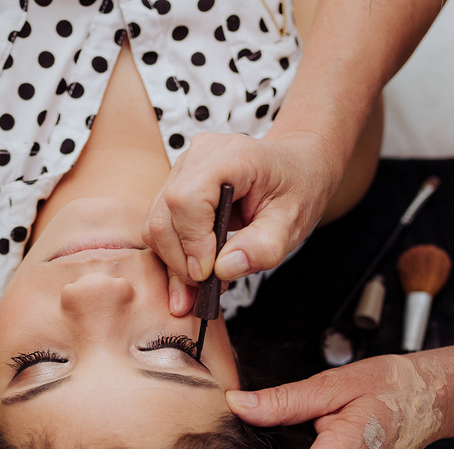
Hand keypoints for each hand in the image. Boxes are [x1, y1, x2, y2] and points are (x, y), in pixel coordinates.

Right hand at [143, 131, 339, 316]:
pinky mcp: (176, 184)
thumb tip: (224, 269)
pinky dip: (174, 254)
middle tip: (207, 286)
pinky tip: (197, 269)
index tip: (209, 273)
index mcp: (231, 156)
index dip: (192, 242)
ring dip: (175, 261)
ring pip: (156, 224)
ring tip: (204, 280)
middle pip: (163, 216)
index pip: (187, 199)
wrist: (295, 168)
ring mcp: (183, 168)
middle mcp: (199, 156)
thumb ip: (263, 247)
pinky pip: (161, 225)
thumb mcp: (292, 223)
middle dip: (180, 261)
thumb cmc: (297, 189)